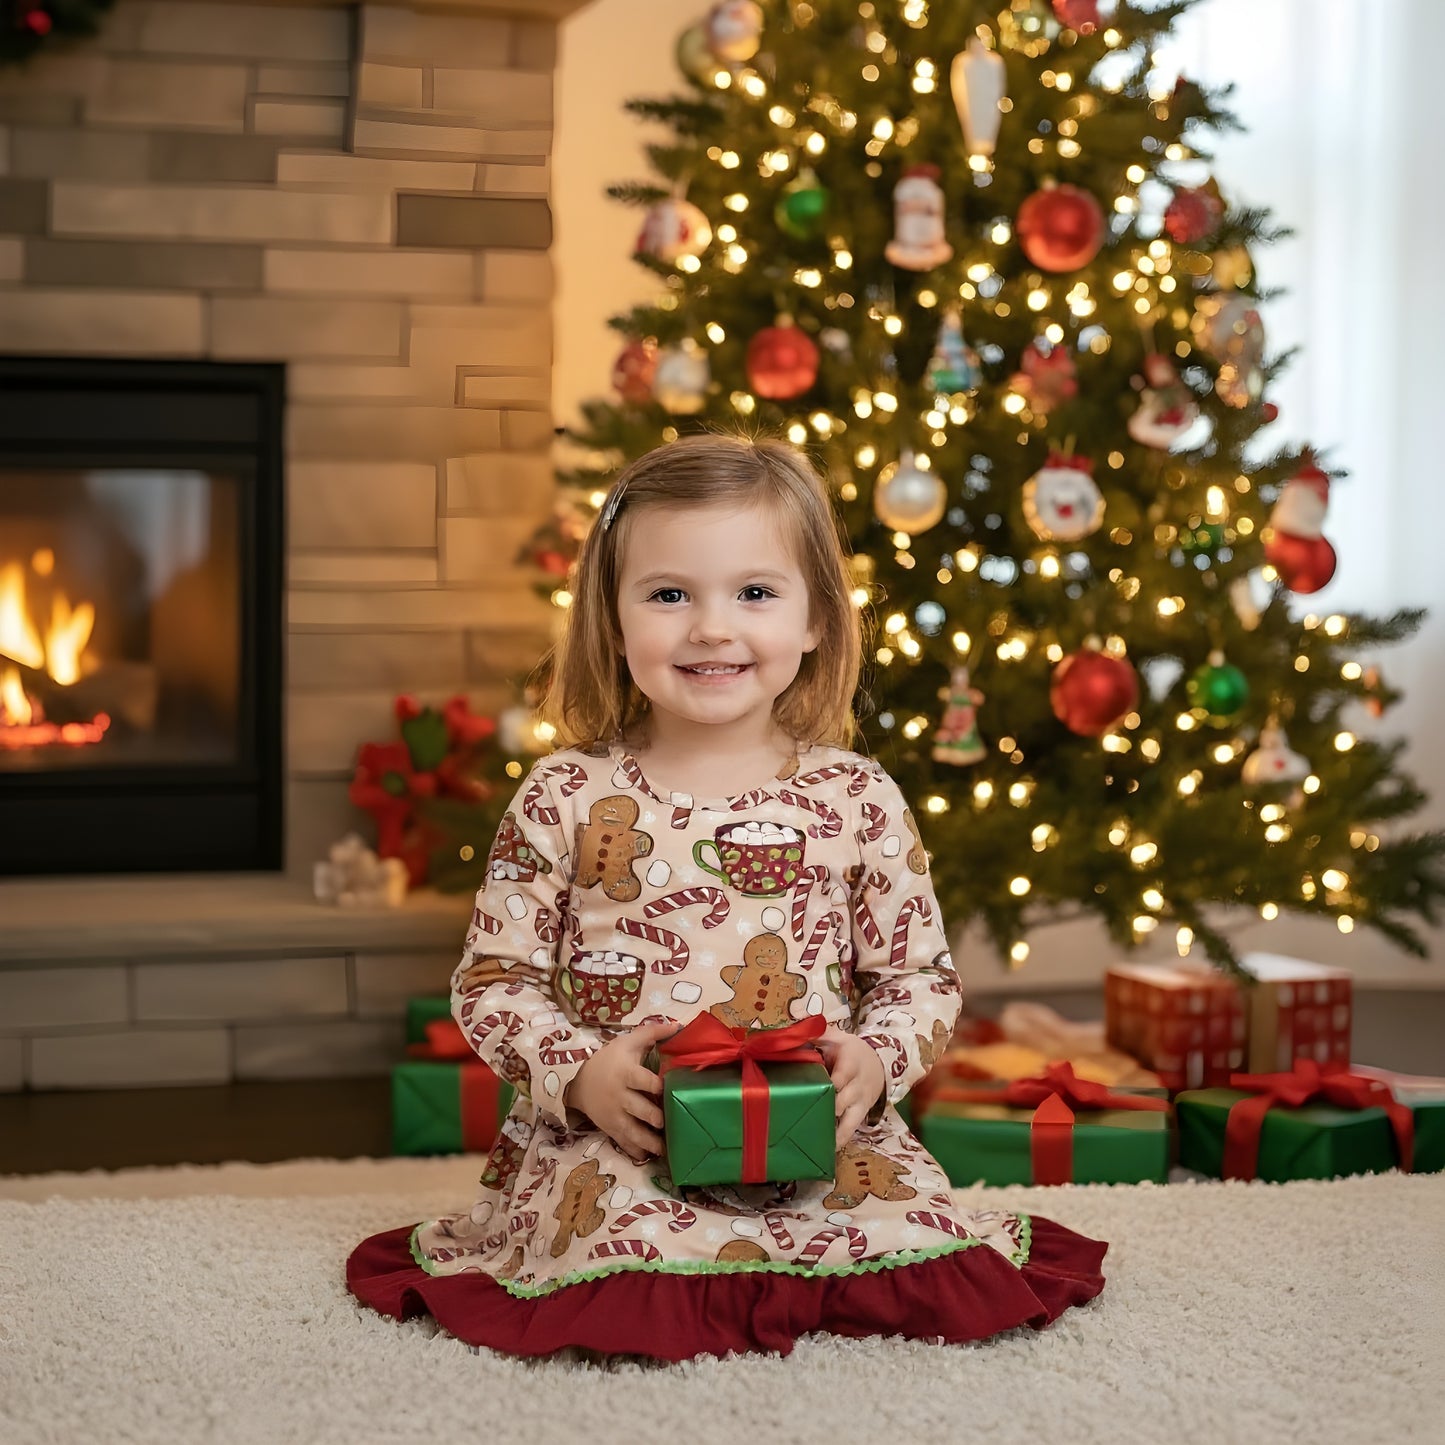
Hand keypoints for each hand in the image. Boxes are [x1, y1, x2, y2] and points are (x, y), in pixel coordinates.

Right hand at [567, 1020, 678, 1163]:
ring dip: (649, 1141)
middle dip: (655, 1118)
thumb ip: (653, 1033)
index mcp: (626, 1073)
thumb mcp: (627, 1042)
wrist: (578, 1080)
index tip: (670, 1089)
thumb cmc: (609, 1059)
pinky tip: (648, 1156)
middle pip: (640, 1109)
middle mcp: (620, 1096)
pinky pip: (623, 1142)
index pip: (644, 1080)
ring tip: (664, 1148)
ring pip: (632, 1131)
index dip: (658, 1086)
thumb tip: (680, 1025)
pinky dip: (635, 1150)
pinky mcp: (610, 1128)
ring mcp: (614, 1115)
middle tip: (668, 1121)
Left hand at [817, 1025, 885, 1145]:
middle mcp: (857, 1085)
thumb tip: (795, 1027)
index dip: (829, 1085)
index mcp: (851, 1063)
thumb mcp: (837, 1037)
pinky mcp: (861, 1113)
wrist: (879, 1063)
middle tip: (806, 1119)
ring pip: (850, 1120)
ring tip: (817, 1142)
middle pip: (843, 1100)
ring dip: (835, 1131)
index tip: (812, 1090)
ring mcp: (860, 1102)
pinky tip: (827, 1150)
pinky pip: (852, 1130)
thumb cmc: (850, 1050)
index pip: (841, 1076)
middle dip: (828, 1110)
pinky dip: (841, 1139)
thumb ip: (817, 1033)